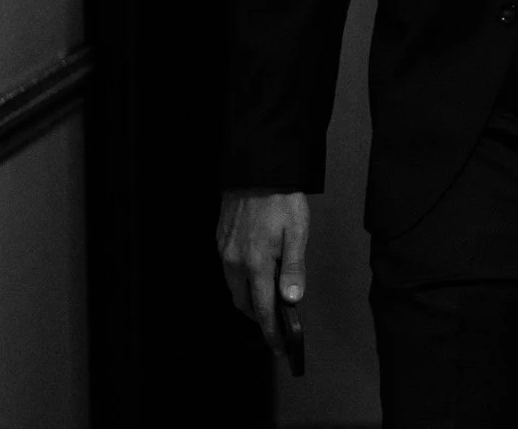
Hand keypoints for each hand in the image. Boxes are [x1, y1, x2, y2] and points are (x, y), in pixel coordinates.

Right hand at [217, 190, 310, 354]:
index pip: (263, 309)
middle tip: (276, 326)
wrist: (256, 171)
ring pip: (234, 289)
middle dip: (259, 318)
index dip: (271, 331)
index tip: (279, 347)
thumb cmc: (281, 200)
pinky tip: (255, 276)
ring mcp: (224, 253)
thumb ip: (294, 267)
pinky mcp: (220, 243)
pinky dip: (241, 282)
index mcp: (257, 263)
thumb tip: (292, 299)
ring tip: (268, 303)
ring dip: (249, 300)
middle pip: (244, 304)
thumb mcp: (298, 231)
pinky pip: (228, 272)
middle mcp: (235, 263)